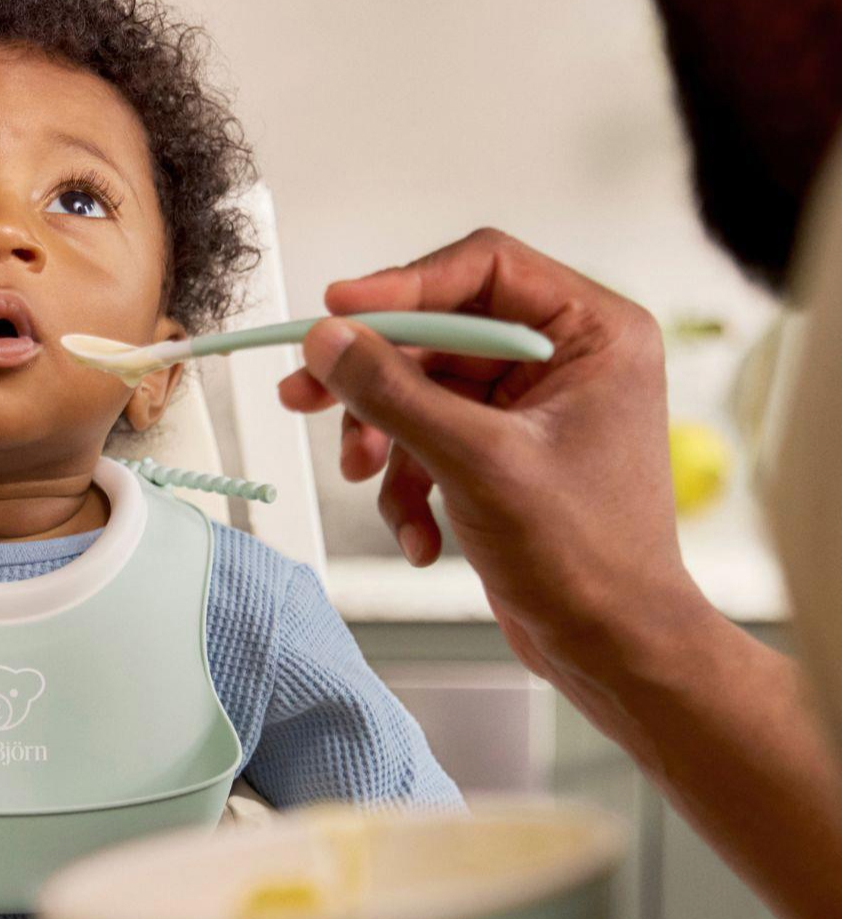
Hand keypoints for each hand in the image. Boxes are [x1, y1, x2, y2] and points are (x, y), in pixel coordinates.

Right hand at [278, 229, 713, 728]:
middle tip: (304, 392)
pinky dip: (408, 483)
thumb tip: (327, 339)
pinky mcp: (503, 451)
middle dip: (375, 377)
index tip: (336, 312)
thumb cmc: (586, 558)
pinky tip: (416, 533)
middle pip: (438, 332)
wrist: (613, 650)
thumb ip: (394, 393)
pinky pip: (430, 438)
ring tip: (360, 477)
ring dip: (384, 437)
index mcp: (595, 333)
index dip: (403, 286)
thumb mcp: (476, 462)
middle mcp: (567, 358)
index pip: (483, 268)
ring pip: (423, 388)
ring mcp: (532, 407)